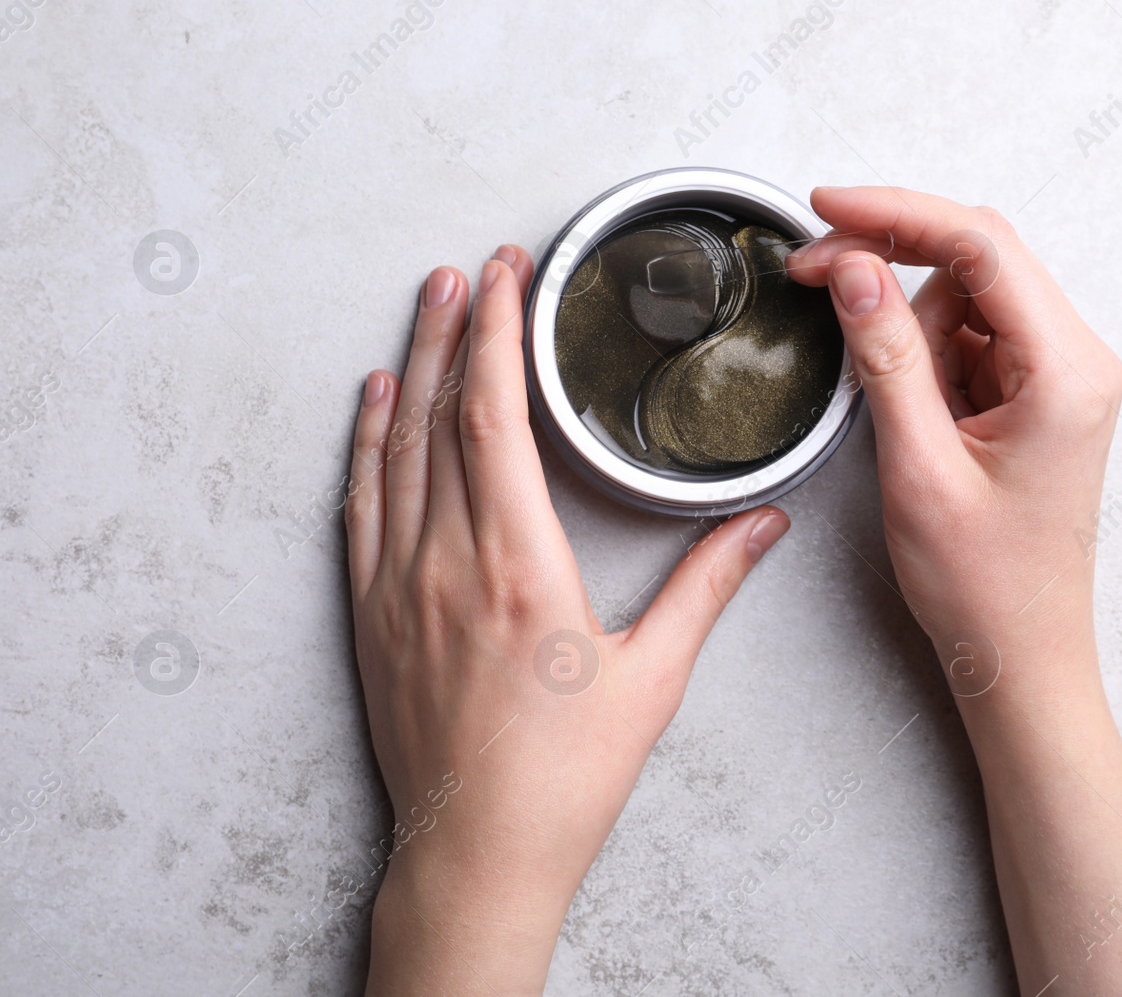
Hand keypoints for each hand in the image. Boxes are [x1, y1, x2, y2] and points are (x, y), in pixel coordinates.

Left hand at [345, 245, 789, 994]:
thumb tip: (761, 525)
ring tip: (424, 306)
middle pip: (438, 414)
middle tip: (469, 269)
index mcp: (520, 565)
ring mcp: (396, 586)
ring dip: (408, 368)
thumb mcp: (653, 678)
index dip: (495, 334)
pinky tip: (375, 404)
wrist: (477, 852)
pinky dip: (366, 443)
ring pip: (394, 449)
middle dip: (453, 328)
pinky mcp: (369, 615)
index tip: (505, 278)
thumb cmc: (564, 776)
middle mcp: (446, 562)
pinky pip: (360, 505)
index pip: (494, 416)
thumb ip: (708, 587)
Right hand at [786, 187, 1121, 692]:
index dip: (897, 213)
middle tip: (811, 273)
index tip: (826, 208)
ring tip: (892, 411)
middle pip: (977, 258)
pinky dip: (922, 353)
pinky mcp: (1033, 394)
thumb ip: (887, 358)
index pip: (981, 247)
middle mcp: (1075, 360)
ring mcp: (1057, 375)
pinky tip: (906, 407)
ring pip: (965, 296)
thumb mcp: (919, 467)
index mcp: (1065, 371)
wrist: (1020, 653)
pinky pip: (968, 339)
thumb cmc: (983, 584)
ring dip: (905, 322)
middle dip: (892, 256)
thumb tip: (855, 267)